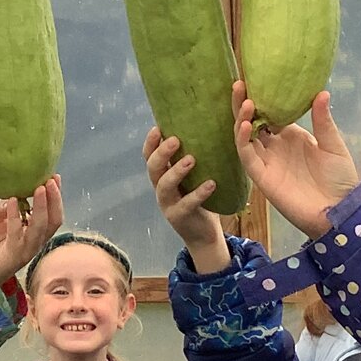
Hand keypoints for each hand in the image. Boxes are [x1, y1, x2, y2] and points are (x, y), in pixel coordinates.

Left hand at [0, 177, 63, 288]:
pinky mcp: (13, 256)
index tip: (54, 177)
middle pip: (53, 221)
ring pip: (41, 229)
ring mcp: (25, 249)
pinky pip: (17, 235)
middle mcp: (34, 240)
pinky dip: (15, 217)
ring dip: (41, 208)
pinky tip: (12, 201)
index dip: (55, 196)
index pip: (51, 213)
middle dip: (54, 200)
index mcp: (32, 230)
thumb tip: (15, 194)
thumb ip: (3, 205)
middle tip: (50, 181)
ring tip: (39, 189)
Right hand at [143, 129, 229, 274]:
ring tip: (191, 160)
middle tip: (176, 140)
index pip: (149, 156)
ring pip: (165, 186)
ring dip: (176, 171)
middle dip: (162, 153)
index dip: (150, 142)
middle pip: (153, 168)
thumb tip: (203, 127)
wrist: (203, 233)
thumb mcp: (192, 177)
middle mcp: (160, 188)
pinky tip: (211, 183)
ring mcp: (168, 204)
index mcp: (162, 176)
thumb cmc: (199, 197)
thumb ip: (192, 157)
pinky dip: (199, 193)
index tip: (158, 128)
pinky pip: (187, 204)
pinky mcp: (180, 217)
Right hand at [233, 86, 358, 240]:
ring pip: (245, 137)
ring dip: (241, 119)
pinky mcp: (262, 176)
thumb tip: (321, 91)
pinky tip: (247, 124)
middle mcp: (275, 147)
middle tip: (239, 83)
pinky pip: (248, 156)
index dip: (262, 98)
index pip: (270, 113)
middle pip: (253, 121)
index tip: (255, 78)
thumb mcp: (333, 145)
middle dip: (243, 104)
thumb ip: (323, 121)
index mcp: (291, 136)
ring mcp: (267, 161)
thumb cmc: (339, 179)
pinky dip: (243, 140)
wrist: (339, 210)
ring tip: (244, 101)